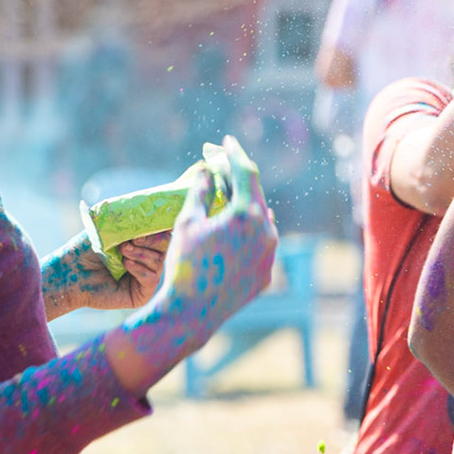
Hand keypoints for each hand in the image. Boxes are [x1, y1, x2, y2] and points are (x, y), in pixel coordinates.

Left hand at [41, 231, 169, 318]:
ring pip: (159, 261)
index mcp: (142, 244)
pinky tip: (126, 265)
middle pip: (166, 246)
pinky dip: (140, 269)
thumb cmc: (86, 249)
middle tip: (134, 239)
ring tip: (122, 252)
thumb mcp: (109, 229)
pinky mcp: (141, 294)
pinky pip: (151, 278)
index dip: (161, 227)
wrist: (70, 271)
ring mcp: (145, 278)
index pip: (163, 233)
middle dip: (152, 240)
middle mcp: (147, 260)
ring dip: (141, 254)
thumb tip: (151, 212)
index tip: (150, 224)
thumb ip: (129, 222)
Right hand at [103, 137, 279, 396]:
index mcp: (247, 215)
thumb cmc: (184, 264)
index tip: (226, 141)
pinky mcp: (267, 273)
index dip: (234, 154)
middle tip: (222, 165)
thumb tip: (206, 169)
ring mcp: (270, 254)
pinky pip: (260, 246)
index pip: (245, 173)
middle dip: (238, 179)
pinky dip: (247, 234)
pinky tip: (232, 231)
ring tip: (227, 196)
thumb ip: (199, 192)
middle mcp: (267, 232)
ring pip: (261, 221)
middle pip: (255, 195)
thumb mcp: (186, 222)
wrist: (191, 313)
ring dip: (245, 206)